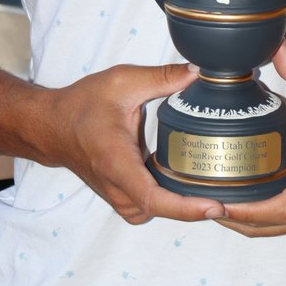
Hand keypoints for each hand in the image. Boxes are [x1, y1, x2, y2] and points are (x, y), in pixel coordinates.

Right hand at [43, 62, 225, 225]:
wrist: (52, 125)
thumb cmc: (82, 104)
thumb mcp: (123, 82)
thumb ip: (163, 77)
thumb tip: (199, 73)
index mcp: (118, 162)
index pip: (156, 199)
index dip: (187, 208)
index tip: (216, 206)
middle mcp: (118, 188)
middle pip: (163, 210)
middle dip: (197, 207)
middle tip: (234, 194)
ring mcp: (118, 196)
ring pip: (157, 211)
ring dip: (184, 204)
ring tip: (218, 189)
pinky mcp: (121, 195)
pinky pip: (150, 206)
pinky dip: (170, 200)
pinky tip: (190, 182)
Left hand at [218, 41, 285, 237]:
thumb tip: (273, 45)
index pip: (283, 207)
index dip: (248, 211)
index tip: (219, 205)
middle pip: (273, 226)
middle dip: (235, 220)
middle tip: (201, 202)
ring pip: (279, 230)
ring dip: (247, 222)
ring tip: (216, 201)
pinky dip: (264, 219)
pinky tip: (245, 200)